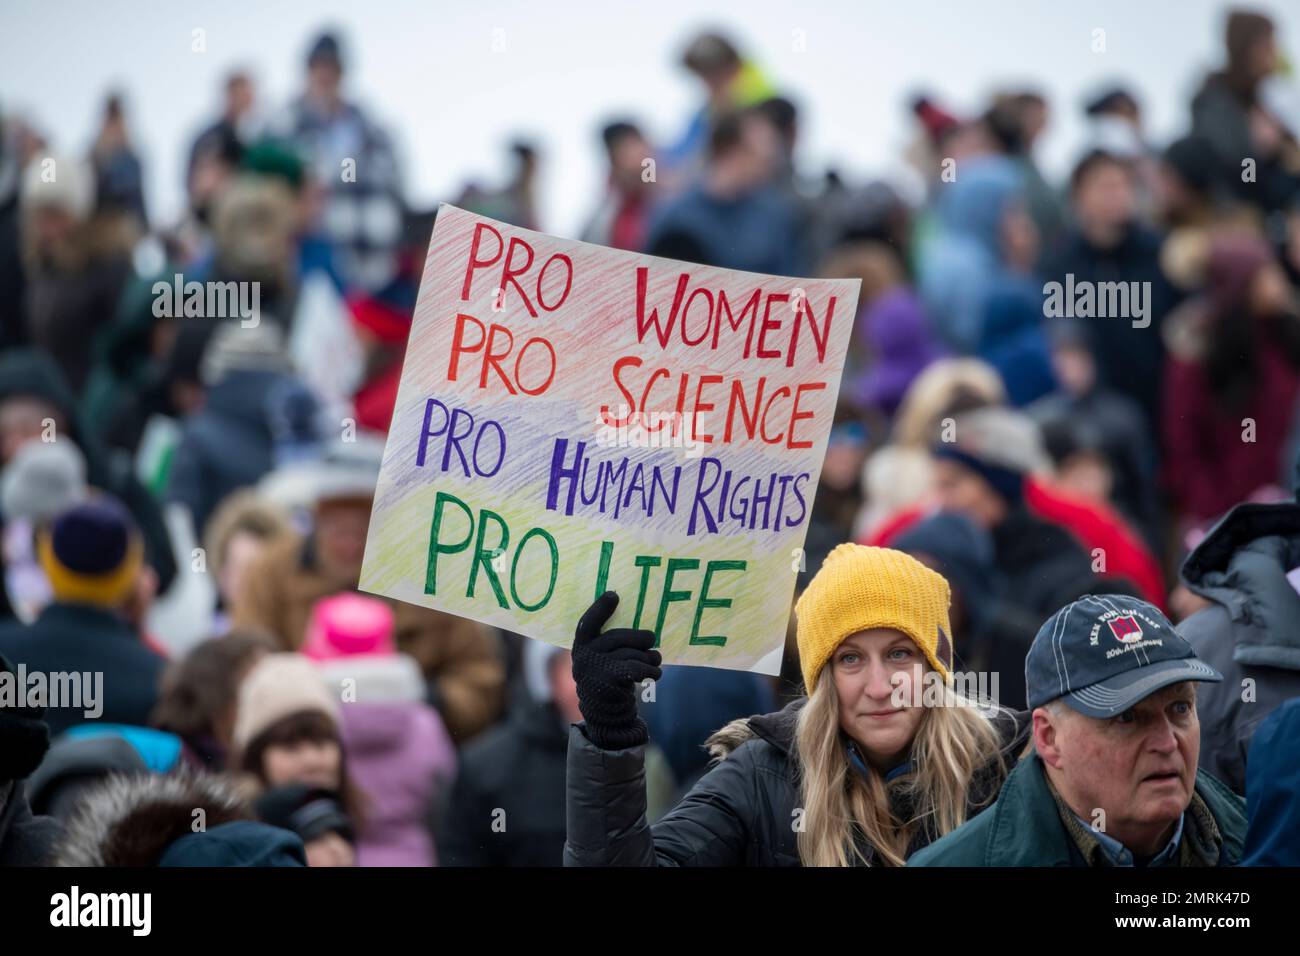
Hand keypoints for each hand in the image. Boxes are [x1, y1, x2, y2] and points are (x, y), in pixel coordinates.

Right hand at [571, 591, 661, 749]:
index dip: (600, 608)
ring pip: (631, 654)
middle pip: (617, 637)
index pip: (587, 623)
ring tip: (656, 661)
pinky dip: (651, 671)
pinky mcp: (609, 684)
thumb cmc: (609, 678)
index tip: (614, 594)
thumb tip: (642, 629)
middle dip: (640, 638)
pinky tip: (655, 674)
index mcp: (582, 646)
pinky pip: (637, 669)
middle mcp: (584, 657)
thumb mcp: (602, 659)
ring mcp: (595, 671)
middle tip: (652, 639)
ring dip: (649, 658)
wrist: (605, 715)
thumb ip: (610, 643)